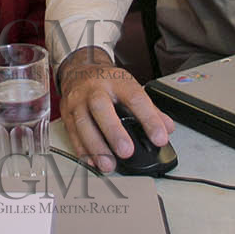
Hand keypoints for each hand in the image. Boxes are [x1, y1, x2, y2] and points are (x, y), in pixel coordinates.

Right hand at [58, 48, 172, 173]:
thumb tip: (167, 127)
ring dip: (96, 147)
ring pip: (83, 123)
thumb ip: (150, 109)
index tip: (159, 138)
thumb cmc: (106, 81)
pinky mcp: (66, 114)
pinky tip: (92, 162)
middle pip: (101, 108)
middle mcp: (94, 89)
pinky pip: (72, 134)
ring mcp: (77, 101)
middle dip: (113, 132)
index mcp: (116, 81)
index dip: (149, 119)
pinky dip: (82, 151)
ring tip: (109, 164)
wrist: (79, 69)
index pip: (135, 98)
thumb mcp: (130, 87)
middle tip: (127, 152)